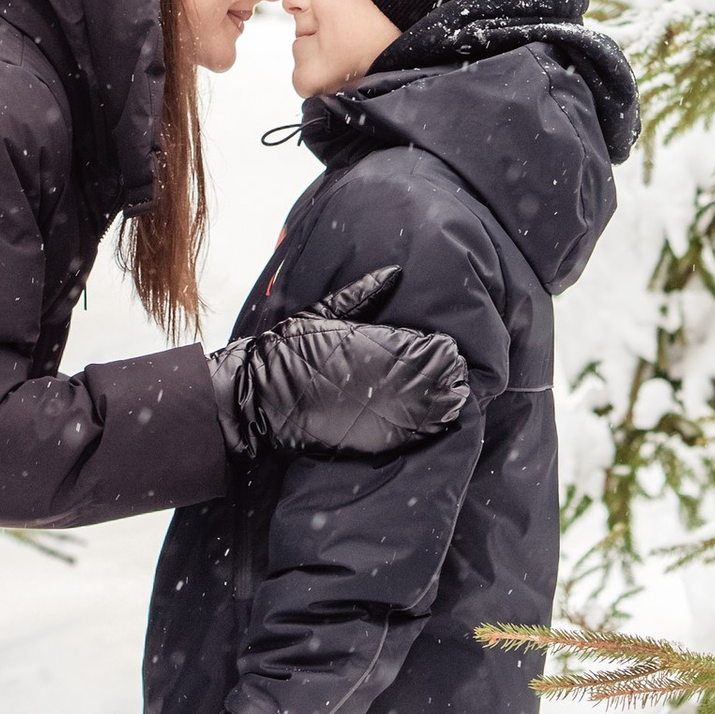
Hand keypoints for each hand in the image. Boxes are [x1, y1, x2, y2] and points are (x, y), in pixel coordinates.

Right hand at [209, 268, 468, 459]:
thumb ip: (361, 295)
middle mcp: (381, 380)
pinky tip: (440, 419)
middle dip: (446, 375)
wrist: (258, 400)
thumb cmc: (285, 351)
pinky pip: (414, 435)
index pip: (425, 348)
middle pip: (434, 378)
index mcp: (372, 346)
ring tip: (454, 394)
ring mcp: (378, 413)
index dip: (440, 350)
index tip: (448, 347)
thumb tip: (394, 272)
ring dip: (444, 401)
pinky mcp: (373, 441)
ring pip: (430, 407)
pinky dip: (431, 426)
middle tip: (457, 371)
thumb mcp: (320, 313)